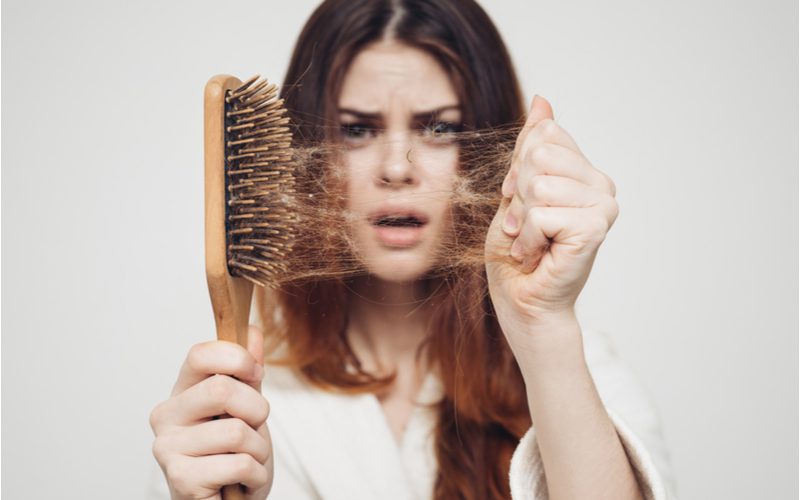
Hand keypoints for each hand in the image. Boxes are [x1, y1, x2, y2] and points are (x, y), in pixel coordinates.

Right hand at [150, 326, 272, 499]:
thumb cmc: (231, 457)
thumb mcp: (247, 409)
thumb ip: (248, 372)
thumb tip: (250, 331)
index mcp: (182, 392)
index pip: (200, 354)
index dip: (237, 359)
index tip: (255, 375)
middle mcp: (166, 416)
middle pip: (222, 389)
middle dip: (257, 411)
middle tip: (253, 429)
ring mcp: (168, 447)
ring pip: (236, 431)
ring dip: (258, 450)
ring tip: (246, 460)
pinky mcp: (179, 478)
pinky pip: (238, 463)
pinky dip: (255, 475)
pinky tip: (241, 481)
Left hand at [485, 96, 617, 343]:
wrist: (521, 300)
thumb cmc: (516, 251)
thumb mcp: (516, 189)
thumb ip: (531, 146)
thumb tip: (542, 100)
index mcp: (584, 172)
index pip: (544, 136)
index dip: (518, 170)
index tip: (520, 202)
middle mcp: (601, 185)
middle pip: (539, 155)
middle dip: (517, 194)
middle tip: (524, 226)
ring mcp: (603, 205)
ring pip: (538, 185)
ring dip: (520, 220)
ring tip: (529, 242)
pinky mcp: (595, 228)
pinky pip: (541, 214)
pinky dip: (526, 238)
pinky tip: (535, 255)